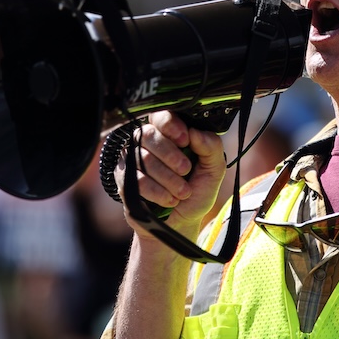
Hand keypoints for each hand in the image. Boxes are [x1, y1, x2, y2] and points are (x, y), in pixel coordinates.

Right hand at [114, 111, 226, 236]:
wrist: (182, 222)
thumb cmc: (197, 190)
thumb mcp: (214, 169)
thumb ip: (211, 147)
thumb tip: (195, 131)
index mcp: (170, 134)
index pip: (161, 115)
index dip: (171, 125)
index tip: (185, 139)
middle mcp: (148, 143)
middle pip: (149, 135)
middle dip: (171, 154)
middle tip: (186, 170)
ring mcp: (133, 160)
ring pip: (144, 158)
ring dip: (168, 178)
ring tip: (183, 192)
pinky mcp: (124, 180)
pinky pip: (137, 180)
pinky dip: (157, 192)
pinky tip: (170, 200)